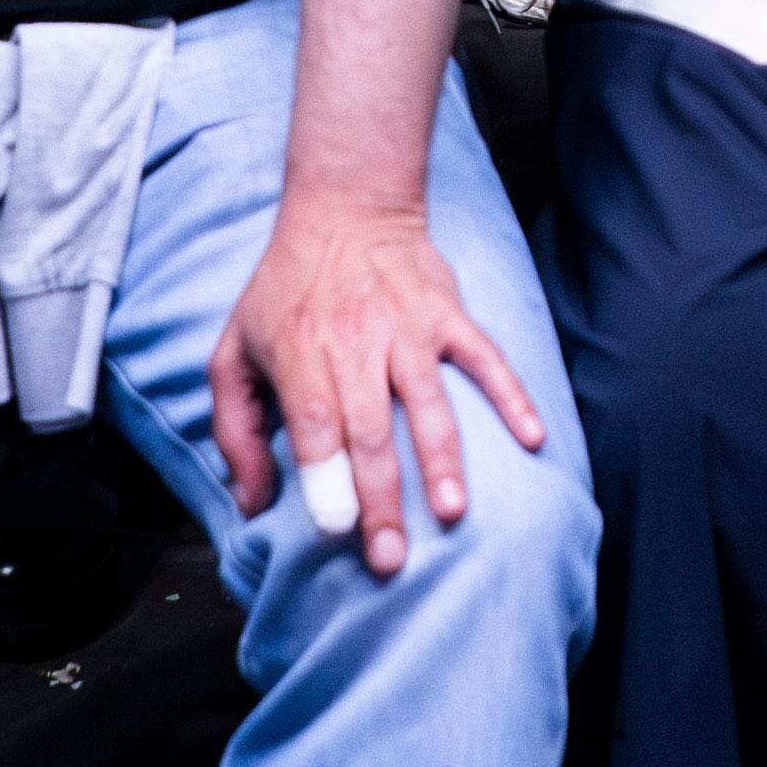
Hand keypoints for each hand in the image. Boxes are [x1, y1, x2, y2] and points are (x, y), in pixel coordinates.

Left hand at [202, 177, 549, 583]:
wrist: (345, 208)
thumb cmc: (285, 291)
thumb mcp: (234, 352)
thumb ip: (236, 430)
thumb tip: (253, 502)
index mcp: (300, 352)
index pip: (315, 423)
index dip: (326, 476)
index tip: (336, 530)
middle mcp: (356, 341)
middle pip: (370, 430)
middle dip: (381, 499)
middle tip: (390, 557)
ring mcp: (407, 329)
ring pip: (429, 402)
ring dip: (441, 460)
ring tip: (451, 511)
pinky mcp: (447, 316)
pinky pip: (485, 358)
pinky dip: (512, 397)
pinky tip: (532, 438)